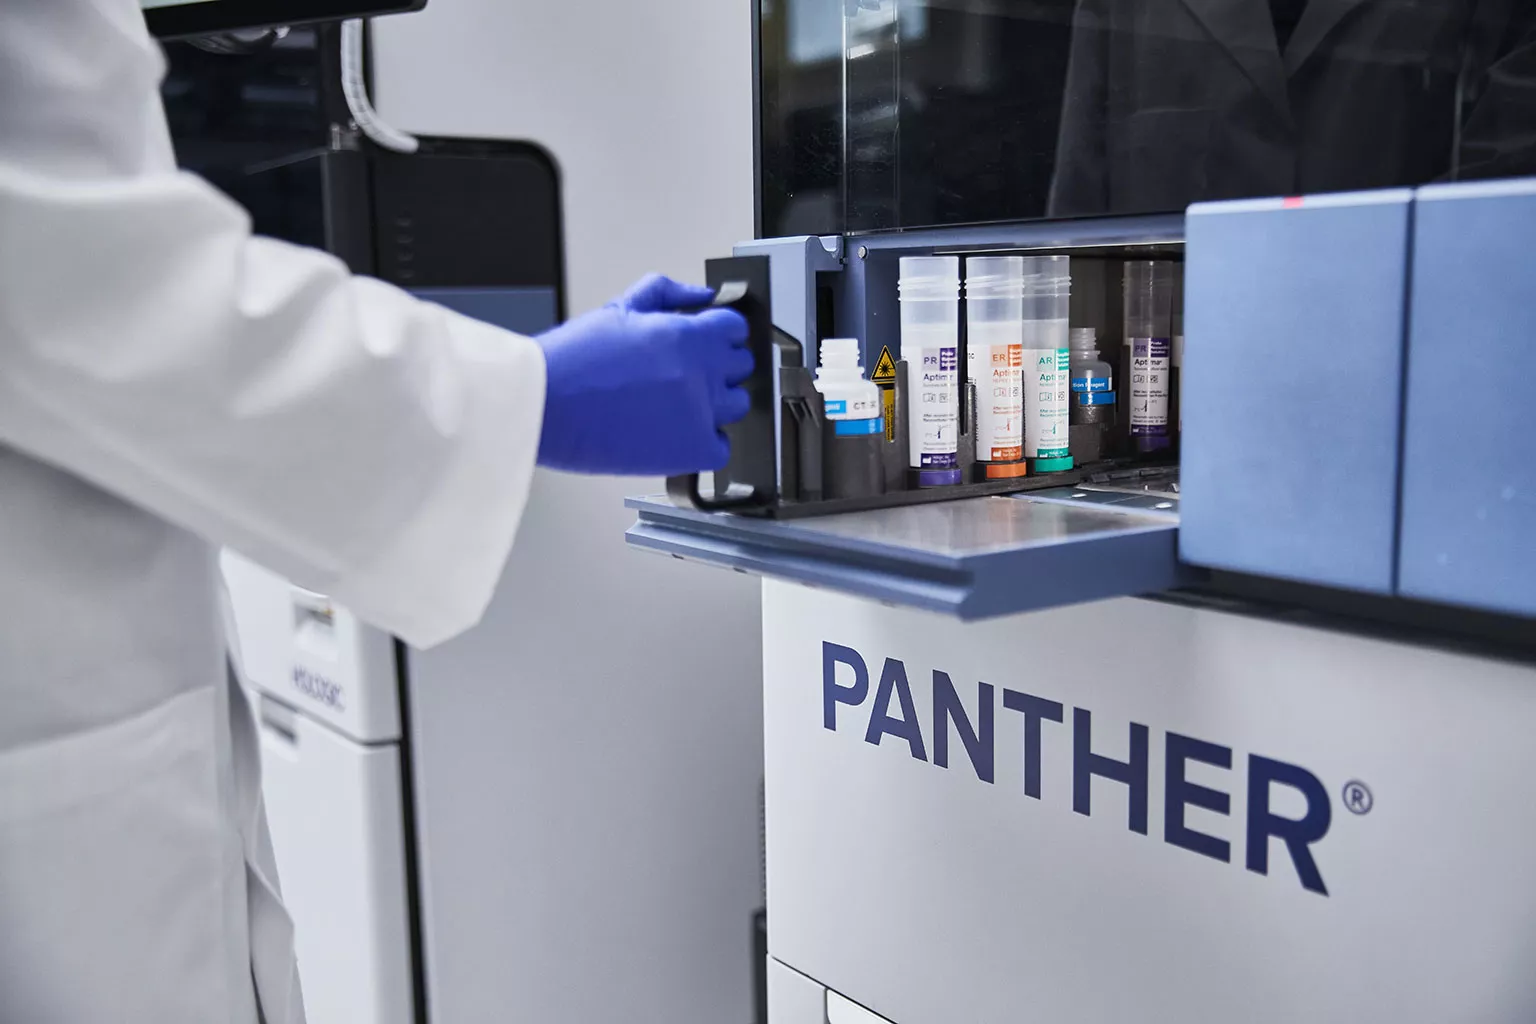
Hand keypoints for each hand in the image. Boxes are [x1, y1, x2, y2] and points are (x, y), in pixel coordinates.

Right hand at [534, 274, 752, 475]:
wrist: (545, 406)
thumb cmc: (573, 361)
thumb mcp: (620, 308)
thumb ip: (667, 294)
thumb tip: (701, 296)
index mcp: (688, 335)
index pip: (735, 329)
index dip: (720, 333)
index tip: (709, 340)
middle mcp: (701, 373)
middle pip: (741, 366)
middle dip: (719, 365)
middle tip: (687, 372)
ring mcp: (700, 414)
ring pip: (737, 405)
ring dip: (717, 402)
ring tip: (679, 402)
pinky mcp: (690, 451)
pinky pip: (722, 447)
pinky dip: (707, 442)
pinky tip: (680, 431)